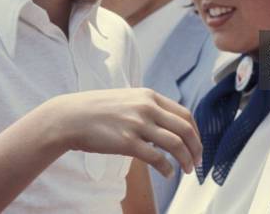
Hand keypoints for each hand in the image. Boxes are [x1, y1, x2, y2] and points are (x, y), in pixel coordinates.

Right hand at [46, 88, 201, 177]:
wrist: (71, 116)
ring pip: (175, 144)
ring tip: (187, 170)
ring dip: (186, 160)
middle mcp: (147, 107)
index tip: (197, 145)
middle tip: (198, 161)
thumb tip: (168, 126)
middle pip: (185, 129)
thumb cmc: (99, 110)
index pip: (185, 114)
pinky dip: (167, 168)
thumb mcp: (128, 99)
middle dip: (196, 148)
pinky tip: (167, 173)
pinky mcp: (126, 142)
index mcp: (150, 96)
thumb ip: (149, 108)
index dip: (196, 132)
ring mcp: (137, 124)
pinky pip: (156, 157)